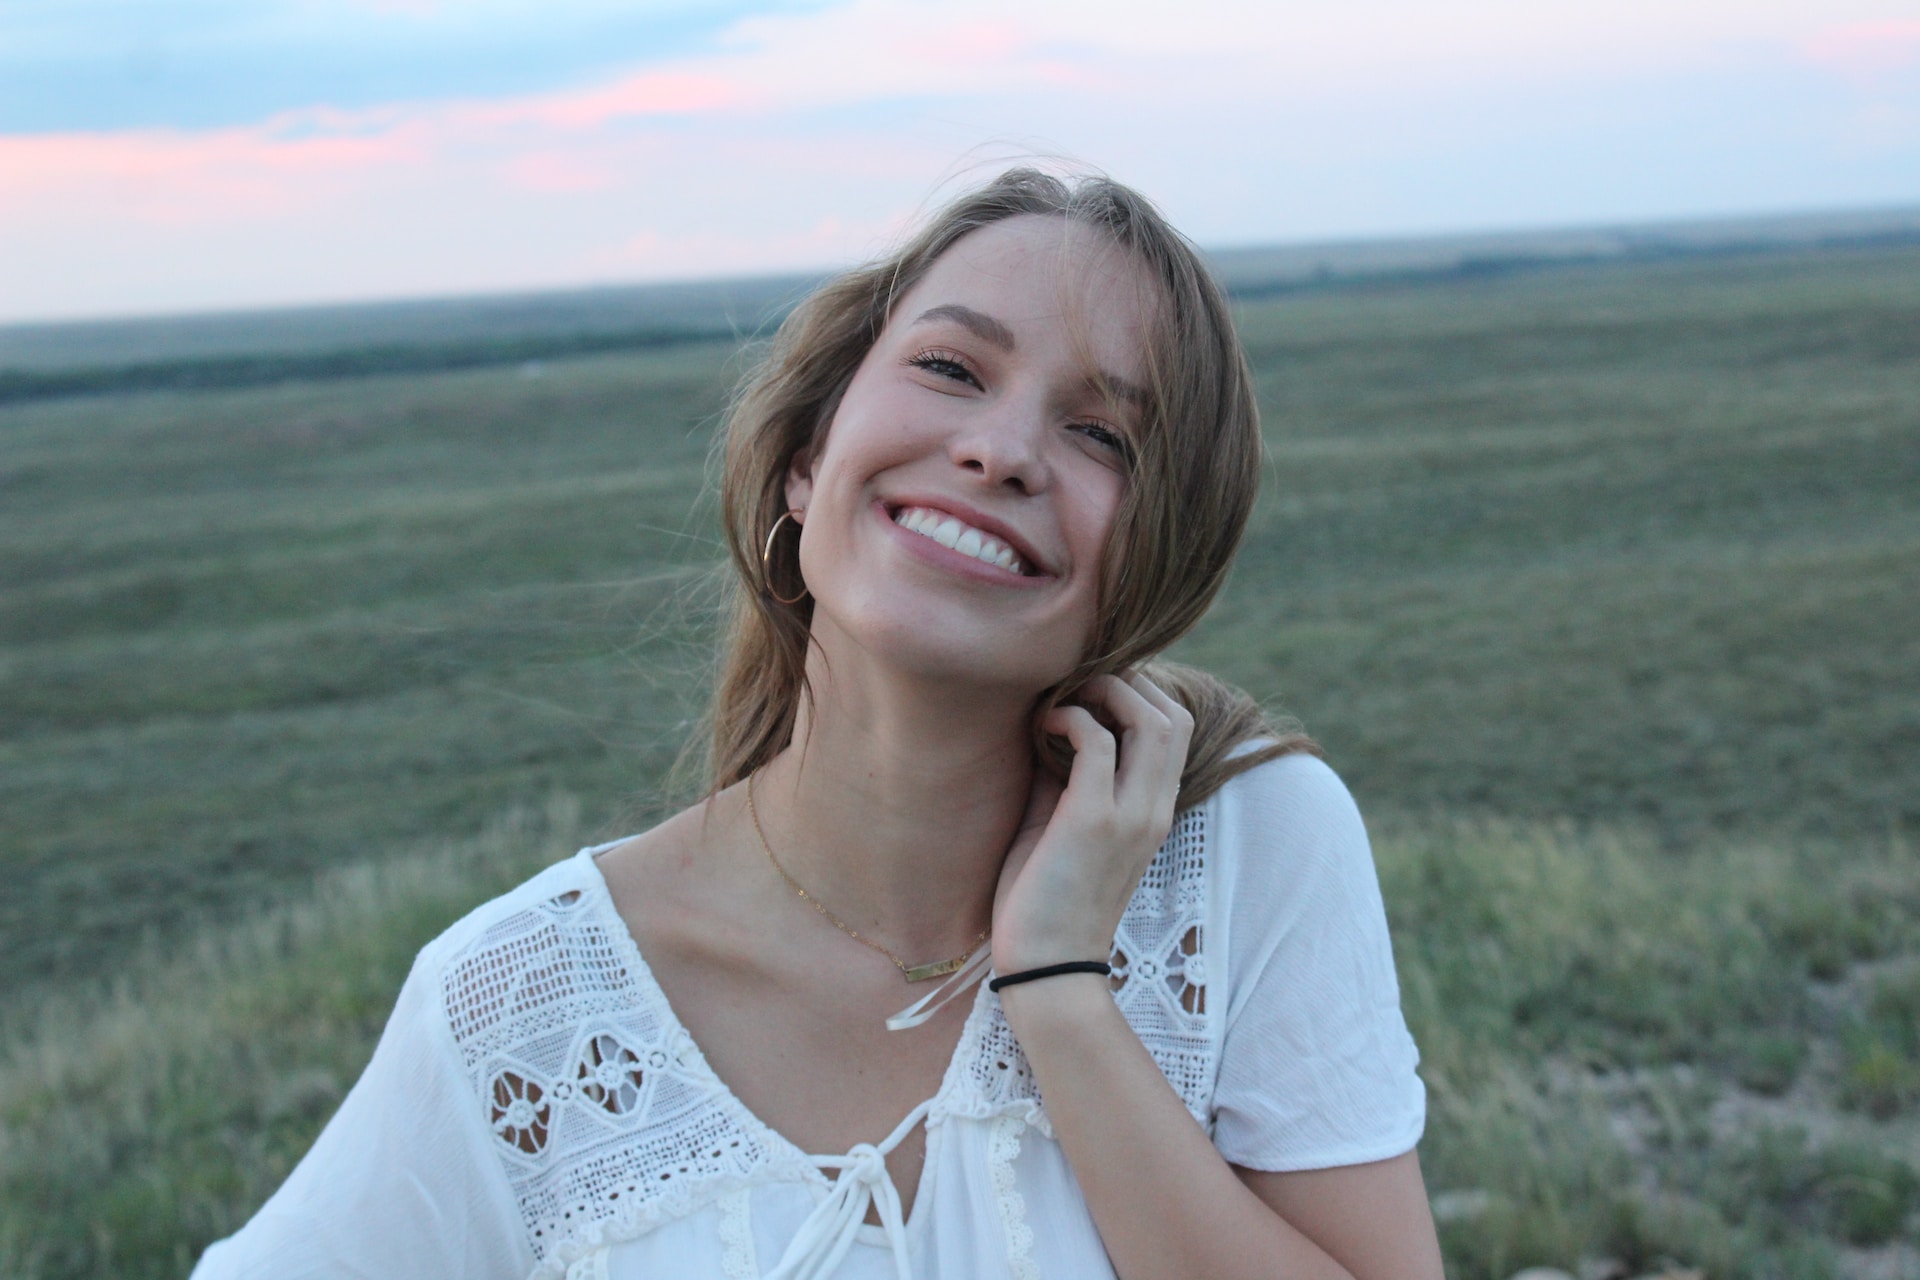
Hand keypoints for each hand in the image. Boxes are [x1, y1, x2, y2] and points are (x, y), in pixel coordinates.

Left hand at [992, 671, 1194, 974]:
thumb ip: (1068, 778)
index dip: (1141, 695)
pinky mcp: (1093, 821)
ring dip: (1109, 691)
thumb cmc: (1045, 899)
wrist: (1044, 966)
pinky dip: (1071, 717)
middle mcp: (1153, 809)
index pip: (1176, 731)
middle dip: (1130, 683)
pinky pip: (1097, 741)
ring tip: (1068, 696)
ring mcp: (1129, 815)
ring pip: (1153, 720)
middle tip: (1080, 684)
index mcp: (1153, 812)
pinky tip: (1045, 726)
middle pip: (1174, 717)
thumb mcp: (1063, 826)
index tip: (1091, 690)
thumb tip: (1053, 726)